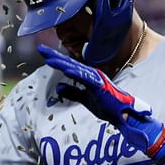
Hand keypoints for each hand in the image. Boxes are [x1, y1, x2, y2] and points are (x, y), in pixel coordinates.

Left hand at [38, 44, 164, 164]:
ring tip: (48, 57)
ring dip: (61, 62)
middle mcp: (92, 74)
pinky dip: (75, 73)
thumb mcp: (85, 99)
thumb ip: (73, 92)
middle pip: (69, 63)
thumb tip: (58, 87)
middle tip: (40, 48)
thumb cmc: (108, 106)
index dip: (55, 59)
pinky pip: (85, 78)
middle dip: (54, 56)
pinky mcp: (100, 86)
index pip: (68, 66)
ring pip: (75, 68)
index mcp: (88, 76)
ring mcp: (96, 79)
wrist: (124, 116)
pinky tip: (65, 69)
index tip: (43, 53)